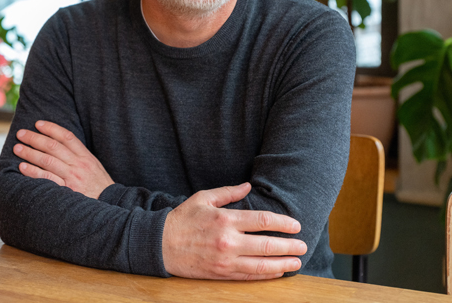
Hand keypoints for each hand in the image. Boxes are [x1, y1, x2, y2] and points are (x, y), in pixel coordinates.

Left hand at [14, 120, 113, 198]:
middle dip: (35, 138)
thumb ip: (79, 156)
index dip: (51, 128)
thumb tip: (59, 145)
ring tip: (18, 148)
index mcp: (86, 157)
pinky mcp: (67, 192)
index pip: (67, 137)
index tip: (38, 124)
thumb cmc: (100, 187)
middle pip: (53, 146)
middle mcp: (79, 165)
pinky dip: (33, 172)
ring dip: (30, 153)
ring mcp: (72, 178)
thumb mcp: (94, 167)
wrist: (111, 206)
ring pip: (47, 160)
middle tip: (21, 134)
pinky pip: (47, 179)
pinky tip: (23, 167)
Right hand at [162, 182, 306, 279]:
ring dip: (283, 264)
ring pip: (262, 264)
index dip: (284, 224)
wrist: (160, 245)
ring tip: (297, 262)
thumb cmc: (181, 219)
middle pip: (268, 245)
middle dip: (289, 246)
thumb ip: (228, 192)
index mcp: (225, 219)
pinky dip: (266, 275)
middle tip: (303, 245)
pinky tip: (277, 272)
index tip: (296, 226)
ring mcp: (226, 260)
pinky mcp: (222, 274)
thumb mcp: (203, 198)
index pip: (263, 221)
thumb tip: (248, 186)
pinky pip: (249, 276)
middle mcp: (228, 241)